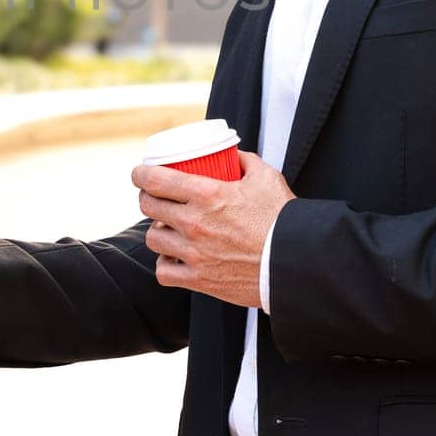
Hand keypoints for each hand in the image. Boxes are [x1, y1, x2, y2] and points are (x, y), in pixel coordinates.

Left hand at [133, 151, 294, 307]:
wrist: (295, 264)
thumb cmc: (282, 221)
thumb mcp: (266, 178)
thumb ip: (245, 161)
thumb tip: (233, 155)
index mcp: (206, 194)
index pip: (155, 179)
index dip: (140, 174)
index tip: (140, 173)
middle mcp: (194, 223)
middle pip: (148, 206)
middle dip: (148, 198)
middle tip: (155, 197)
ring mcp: (194, 253)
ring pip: (153, 238)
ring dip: (158, 230)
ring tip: (168, 227)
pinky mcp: (199, 280)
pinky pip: (163, 271)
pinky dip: (165, 264)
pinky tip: (174, 256)